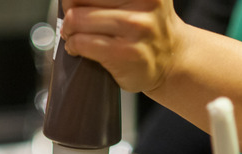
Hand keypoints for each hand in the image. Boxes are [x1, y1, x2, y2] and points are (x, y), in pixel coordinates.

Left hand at [60, 0, 184, 92]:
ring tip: (73, 35)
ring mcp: (136, 27)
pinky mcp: (126, 52)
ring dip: (68, 30)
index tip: (77, 4)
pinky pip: (82, 42)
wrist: (172, 60)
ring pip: (76, 18)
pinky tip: (77, 48)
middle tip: (73, 20)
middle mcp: (145, 1)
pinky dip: (73, 46)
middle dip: (70, 8)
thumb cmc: (147, 26)